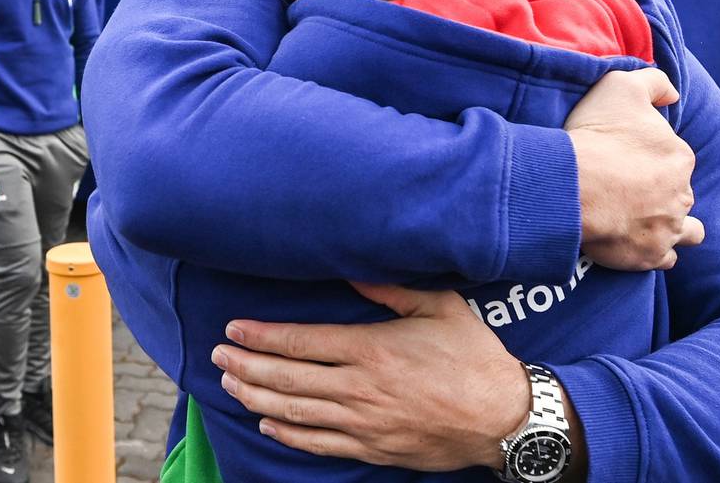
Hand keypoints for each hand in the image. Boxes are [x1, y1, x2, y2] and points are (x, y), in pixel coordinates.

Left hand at [213, 282, 529, 471]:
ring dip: (255, 398)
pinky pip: (317, 443)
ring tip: (231, 385)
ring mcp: (362, 423)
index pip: (301, 342)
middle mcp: (359, 388)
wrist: (502, 417)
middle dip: (245, 366)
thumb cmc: (474, 357)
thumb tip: (353, 270)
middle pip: (286, 378)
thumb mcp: (440, 307)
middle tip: (218, 356)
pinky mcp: (371, 449)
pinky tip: (267, 423)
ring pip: (293, 412)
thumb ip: (392, 289)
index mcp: (372, 348)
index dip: (261, 337)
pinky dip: (286, 433)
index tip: (233, 330)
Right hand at [565, 68, 701, 270]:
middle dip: (662, 192)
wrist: (572, 184)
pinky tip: (639, 244)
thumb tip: (673, 95)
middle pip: (679, 193)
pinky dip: (656, 253)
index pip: (674, 159)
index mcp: (680, 158)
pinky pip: (666, 259)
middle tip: (628, 190)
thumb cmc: (596, 134)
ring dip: (673, 226)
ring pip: (686, 231)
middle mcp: (682, 195)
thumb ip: (655, 82)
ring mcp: (669, 229)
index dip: (651, 158)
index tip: (626, 159)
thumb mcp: (622, 85)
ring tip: (648, 221)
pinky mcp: (650, 256)